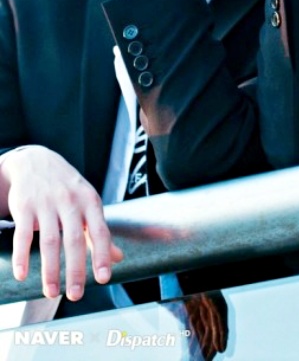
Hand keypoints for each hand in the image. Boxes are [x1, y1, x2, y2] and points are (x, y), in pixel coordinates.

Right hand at [1, 146, 122, 300]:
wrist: (36, 160)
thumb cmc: (67, 187)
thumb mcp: (88, 202)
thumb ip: (99, 231)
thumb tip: (118, 258)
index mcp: (90, 201)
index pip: (99, 231)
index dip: (102, 255)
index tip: (104, 278)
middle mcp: (70, 201)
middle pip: (73, 240)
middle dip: (75, 270)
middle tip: (76, 295)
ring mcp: (46, 203)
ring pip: (49, 240)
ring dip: (50, 270)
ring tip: (51, 293)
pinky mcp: (25, 206)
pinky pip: (23, 234)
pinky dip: (22, 256)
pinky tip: (22, 275)